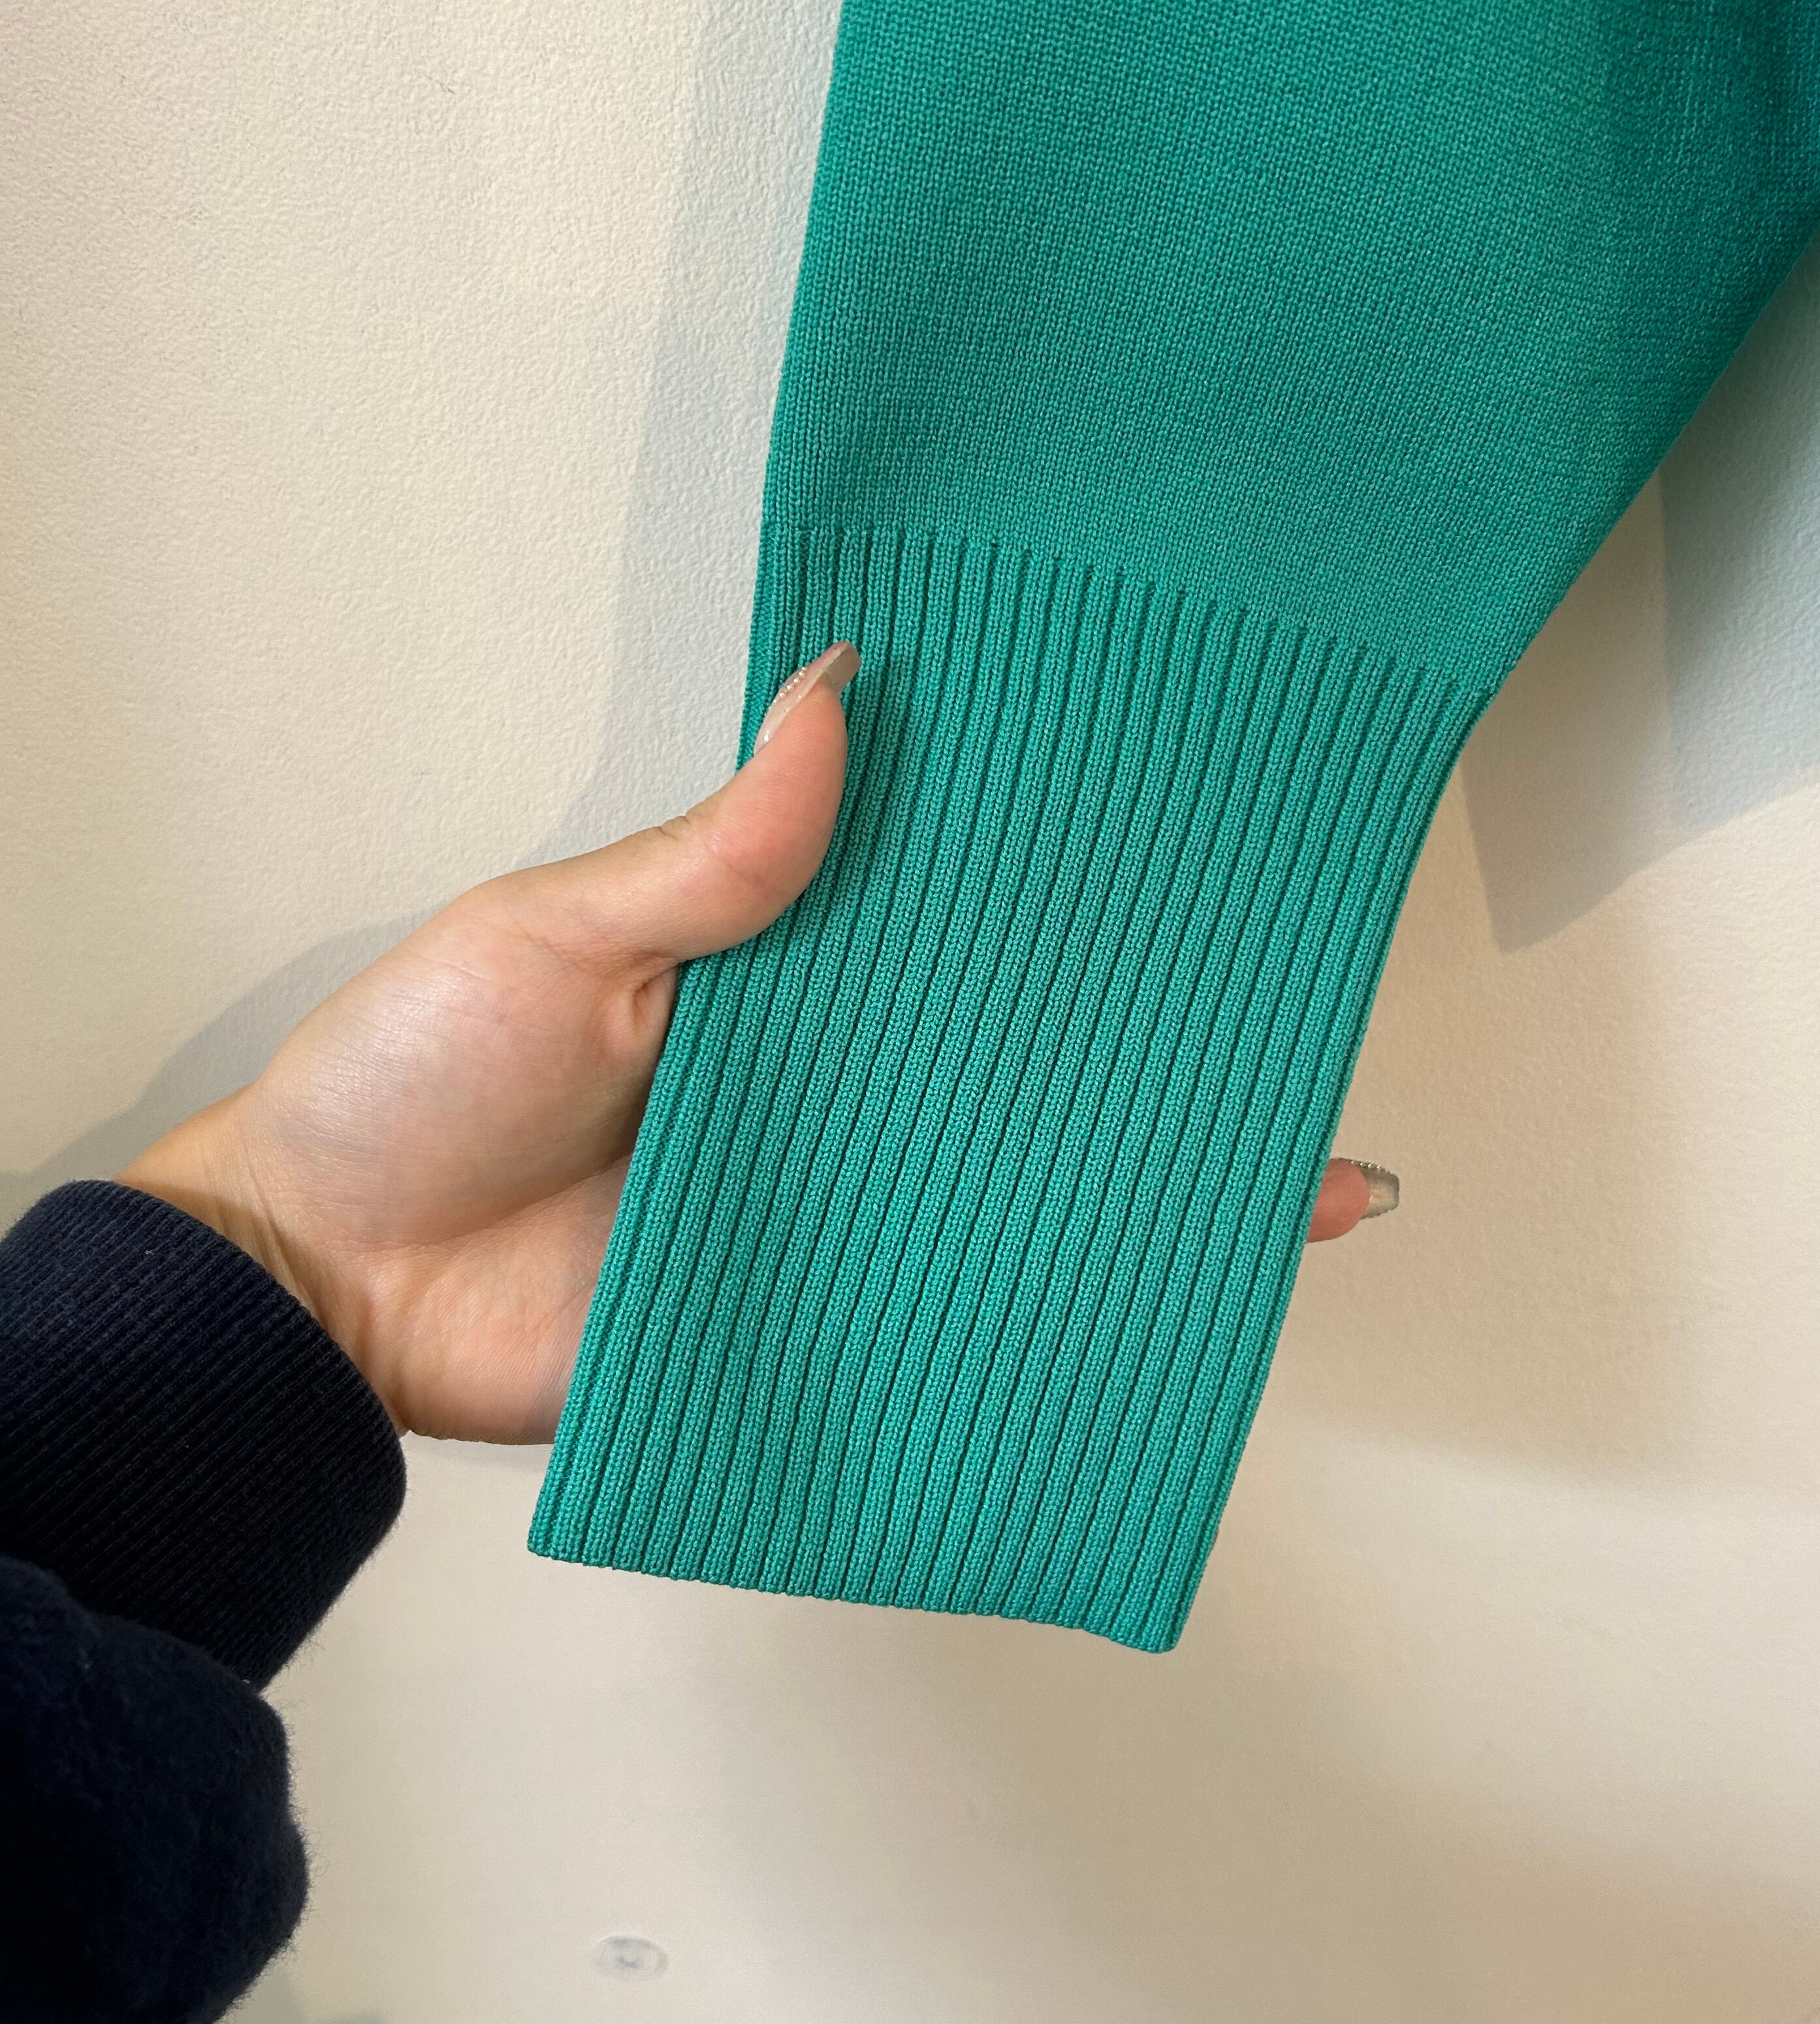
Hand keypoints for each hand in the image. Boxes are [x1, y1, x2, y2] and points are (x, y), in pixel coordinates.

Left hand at [119, 642, 1392, 1443]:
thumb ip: (711, 855)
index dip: (1046, 887)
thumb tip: (838, 698)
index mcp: (769, 973)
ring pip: (995, 1187)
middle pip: (997, 1058)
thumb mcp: (556, 934)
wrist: (314, 1289)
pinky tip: (1155, 1311)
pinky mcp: (794, 1325)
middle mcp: (813, 1089)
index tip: (1181, 843)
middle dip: (1135, 1043)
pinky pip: (929, 1314)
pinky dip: (1038, 1313)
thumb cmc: (412, 1079)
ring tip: (1299, 1176)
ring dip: (1130, 1181)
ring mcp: (812, 1211)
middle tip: (1288, 1016)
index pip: (939, 916)